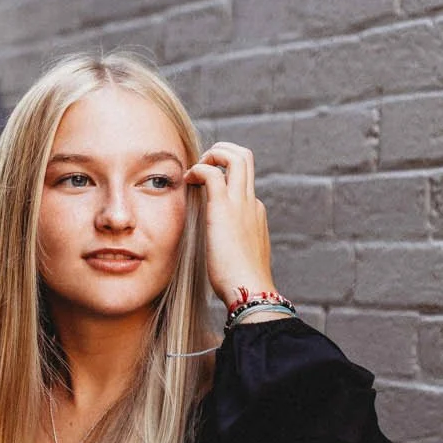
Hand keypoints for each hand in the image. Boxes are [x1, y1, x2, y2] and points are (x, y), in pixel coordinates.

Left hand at [185, 142, 277, 307]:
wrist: (249, 291)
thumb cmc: (240, 282)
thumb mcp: (238, 256)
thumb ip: (231, 244)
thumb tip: (218, 247)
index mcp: (255, 213)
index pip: (242, 181)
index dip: (223, 175)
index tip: (204, 184)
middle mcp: (251, 202)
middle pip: (246, 157)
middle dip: (223, 151)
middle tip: (203, 164)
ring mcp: (240, 203)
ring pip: (236, 156)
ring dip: (213, 153)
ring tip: (195, 169)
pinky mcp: (224, 208)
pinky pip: (212, 173)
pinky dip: (199, 169)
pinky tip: (187, 182)